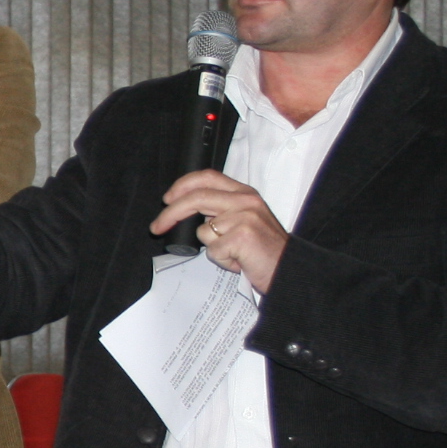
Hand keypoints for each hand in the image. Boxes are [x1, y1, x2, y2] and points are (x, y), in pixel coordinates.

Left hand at [150, 172, 287, 292]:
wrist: (289, 270)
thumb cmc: (264, 250)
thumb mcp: (246, 220)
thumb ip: (222, 210)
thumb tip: (188, 210)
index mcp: (245, 194)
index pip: (207, 177)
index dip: (182, 185)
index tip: (167, 199)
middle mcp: (246, 201)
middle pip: (197, 197)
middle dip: (170, 213)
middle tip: (157, 227)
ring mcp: (244, 217)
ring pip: (204, 230)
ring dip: (212, 248)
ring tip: (233, 253)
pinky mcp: (242, 236)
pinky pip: (214, 250)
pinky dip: (222, 261)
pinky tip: (239, 261)